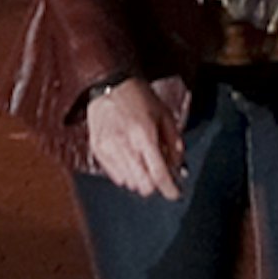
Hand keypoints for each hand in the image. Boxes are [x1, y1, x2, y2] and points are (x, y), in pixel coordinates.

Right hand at [78, 79, 183, 199]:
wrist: (108, 84)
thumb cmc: (138, 97)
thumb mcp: (164, 114)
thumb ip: (175, 143)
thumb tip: (179, 167)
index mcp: (144, 135)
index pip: (159, 174)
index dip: (170, 189)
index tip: (176, 194)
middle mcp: (125, 145)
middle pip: (144, 186)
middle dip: (155, 184)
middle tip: (159, 172)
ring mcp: (109, 150)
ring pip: (130, 184)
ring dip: (140, 179)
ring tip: (143, 161)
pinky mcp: (98, 151)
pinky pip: (115, 177)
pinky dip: (126, 174)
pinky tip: (130, 160)